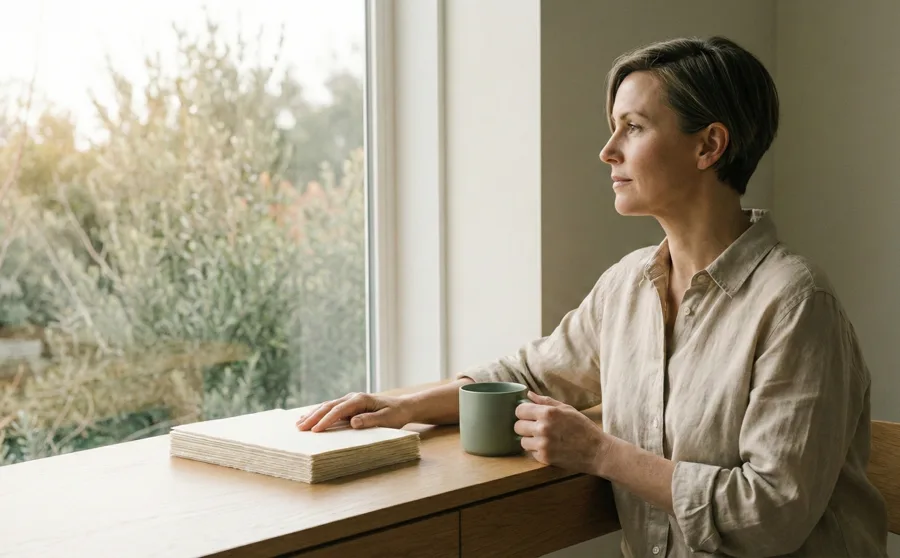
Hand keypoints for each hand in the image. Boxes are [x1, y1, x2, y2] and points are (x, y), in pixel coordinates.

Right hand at [296, 392, 412, 431]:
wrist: (403, 407)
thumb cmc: (396, 414)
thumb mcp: (387, 419)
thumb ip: (370, 420)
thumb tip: (353, 422)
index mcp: (361, 399)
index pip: (340, 410)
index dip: (326, 420)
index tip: (315, 430)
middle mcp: (352, 397)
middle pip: (329, 406)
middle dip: (313, 417)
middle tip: (300, 428)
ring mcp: (349, 400)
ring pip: (326, 407)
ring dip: (312, 415)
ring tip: (298, 424)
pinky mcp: (348, 406)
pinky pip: (330, 409)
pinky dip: (318, 414)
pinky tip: (308, 418)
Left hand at [514, 391, 609, 474]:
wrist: (597, 451)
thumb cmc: (583, 427)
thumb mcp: (567, 409)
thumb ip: (546, 401)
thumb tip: (528, 394)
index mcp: (548, 412)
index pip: (519, 410)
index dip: (523, 412)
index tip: (529, 415)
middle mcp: (543, 428)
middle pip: (517, 426)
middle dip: (525, 427)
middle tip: (536, 428)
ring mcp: (543, 444)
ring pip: (522, 441)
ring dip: (530, 440)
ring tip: (544, 439)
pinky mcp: (545, 458)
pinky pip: (531, 453)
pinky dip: (538, 451)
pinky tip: (550, 448)